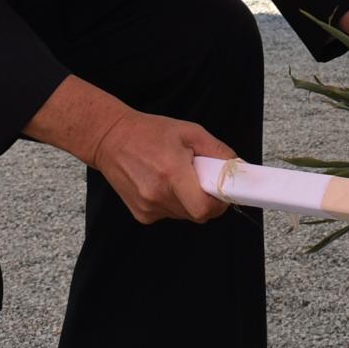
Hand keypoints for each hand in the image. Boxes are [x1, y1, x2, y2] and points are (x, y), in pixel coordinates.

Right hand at [88, 111, 238, 224]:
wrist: (110, 139)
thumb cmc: (149, 132)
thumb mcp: (190, 132)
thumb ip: (217, 151)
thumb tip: (237, 167)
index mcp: (172, 174)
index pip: (204, 209)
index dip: (219, 203)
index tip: (223, 191)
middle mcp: (158, 195)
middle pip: (198, 214)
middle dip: (207, 200)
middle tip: (201, 178)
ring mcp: (148, 208)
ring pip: (185, 215)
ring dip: (190, 200)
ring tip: (178, 176)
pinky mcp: (142, 215)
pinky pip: (170, 214)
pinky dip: (174, 202)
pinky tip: (163, 183)